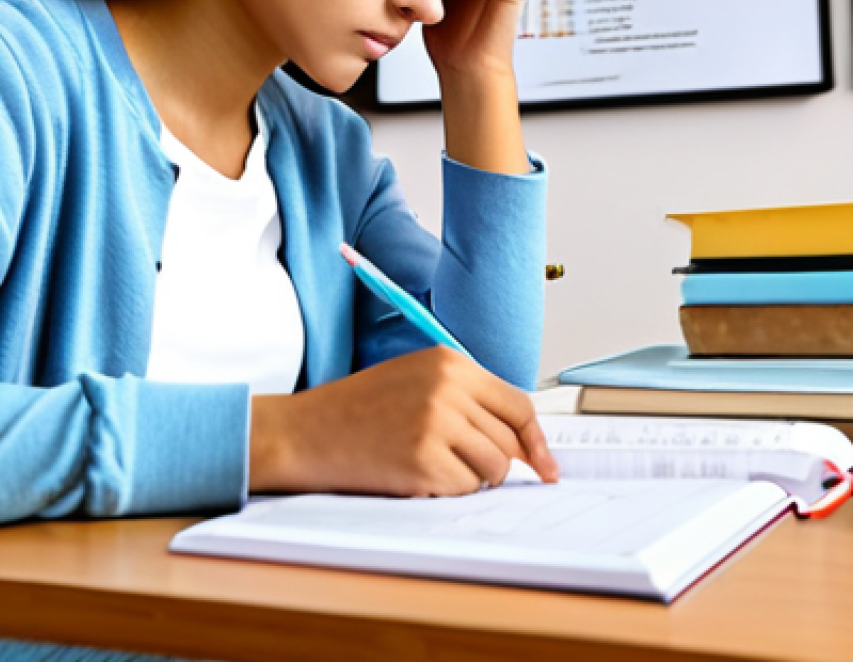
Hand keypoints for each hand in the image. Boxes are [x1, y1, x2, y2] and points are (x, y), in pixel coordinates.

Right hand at [249, 347, 558, 496]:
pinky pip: (464, 488)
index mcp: (449, 361)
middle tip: (458, 464)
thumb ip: (467, 399)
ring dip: (471, 477)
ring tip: (431, 464)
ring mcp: (436, 423)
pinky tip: (414, 474)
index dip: (537, 441)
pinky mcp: (423, 459)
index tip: (546, 467)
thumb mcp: (416, 381)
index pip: (518, 404)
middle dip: (495, 462)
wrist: (306, 431)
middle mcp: (448, 386)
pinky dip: (447, 490)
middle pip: (510, 440)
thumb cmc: (358, 409)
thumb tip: (522, 444)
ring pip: (493, 468)